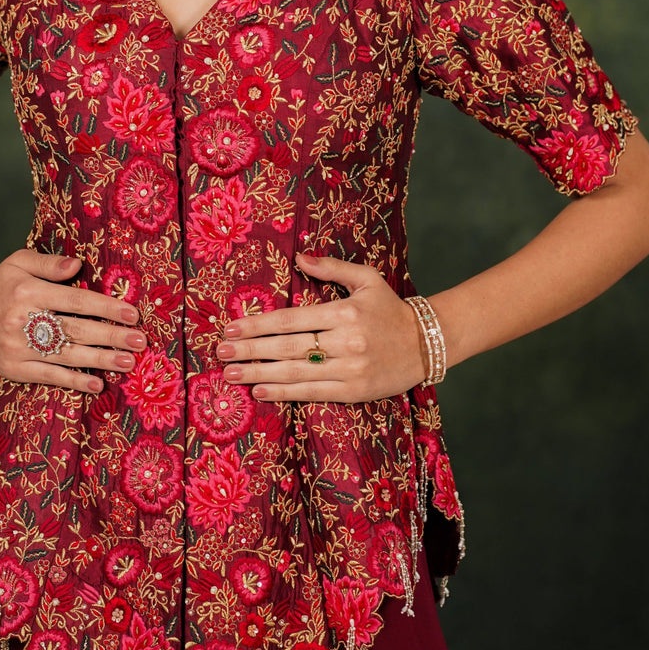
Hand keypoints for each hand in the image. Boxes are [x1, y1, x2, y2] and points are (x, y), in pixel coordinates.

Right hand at [0, 250, 146, 393]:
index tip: (132, 313)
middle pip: (75, 330)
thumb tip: (78, 265)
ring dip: (100, 360)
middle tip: (139, 340)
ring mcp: (17, 348)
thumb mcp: (18, 262)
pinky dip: (74, 381)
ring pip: (66, 356)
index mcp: (27, 291)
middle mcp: (22, 321)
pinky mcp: (14, 369)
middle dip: (111, 336)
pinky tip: (97, 383)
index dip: (106, 308)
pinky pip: (49, 377)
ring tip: (128, 361)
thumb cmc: (0, 284)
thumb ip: (48, 263)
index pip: (75, 301)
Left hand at [214, 252, 426, 402]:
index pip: (292, 319)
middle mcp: (345, 341)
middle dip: (250, 350)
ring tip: (230, 374)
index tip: (232, 327)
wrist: (427, 344)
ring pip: (296, 373)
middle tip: (221, 351)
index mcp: (344, 312)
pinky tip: (260, 391)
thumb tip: (298, 257)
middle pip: (288, 347)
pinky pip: (312, 392)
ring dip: (259, 374)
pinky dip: (284, 392)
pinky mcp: (354, 391)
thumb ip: (331, 268)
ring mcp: (350, 369)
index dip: (259, 325)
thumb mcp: (366, 279)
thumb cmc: (391, 309)